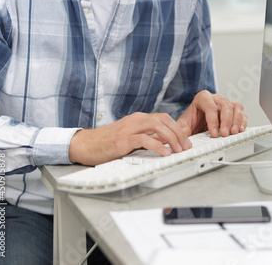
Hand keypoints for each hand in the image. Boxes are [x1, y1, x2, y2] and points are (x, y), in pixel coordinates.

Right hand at [68, 112, 191, 165]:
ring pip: (157, 126)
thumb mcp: (129, 137)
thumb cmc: (106, 143)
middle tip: (186, 146)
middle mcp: (135, 120)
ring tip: (179, 150)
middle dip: (178, 133)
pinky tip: (165, 153)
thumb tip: (164, 144)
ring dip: (172, 138)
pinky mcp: (123, 140)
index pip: (163, 118)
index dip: (177, 128)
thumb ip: (144, 137)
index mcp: (137, 118)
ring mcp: (129, 128)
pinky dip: (158, 146)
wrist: (85, 144)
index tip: (186, 140)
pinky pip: (145, 139)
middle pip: (163, 120)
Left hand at [177, 90, 247, 137]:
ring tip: (234, 132)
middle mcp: (215, 98)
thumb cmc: (190, 122)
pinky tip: (240, 130)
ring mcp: (225, 104)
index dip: (213, 120)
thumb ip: (181, 130)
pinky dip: (243, 122)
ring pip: (236, 107)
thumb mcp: (182, 126)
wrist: (196, 124)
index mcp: (202, 98)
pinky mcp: (233, 112)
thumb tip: (181, 138)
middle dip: (226, 120)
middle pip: (225, 104)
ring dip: (237, 120)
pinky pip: (242, 113)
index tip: (214, 133)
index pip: (210, 105)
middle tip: (224, 134)